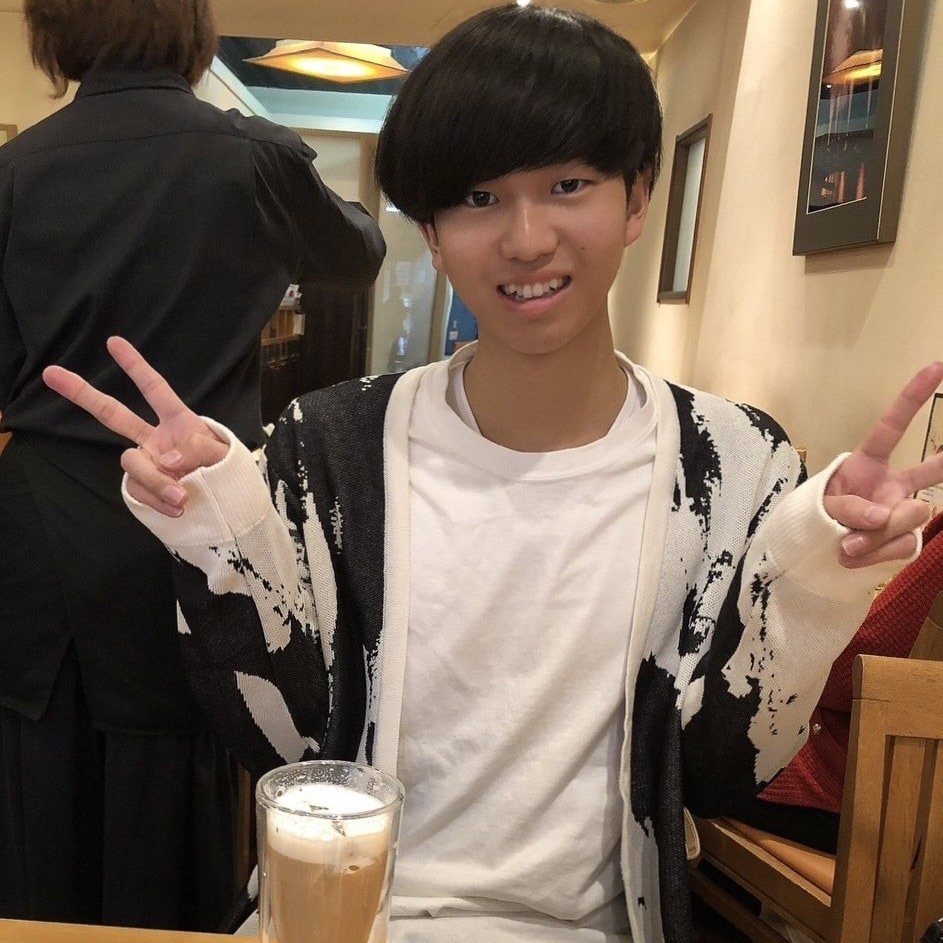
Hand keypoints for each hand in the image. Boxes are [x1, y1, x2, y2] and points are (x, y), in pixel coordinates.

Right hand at [43, 336, 228, 516]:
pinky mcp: (142, 487)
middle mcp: (155, 438)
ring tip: (183, 495)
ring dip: (155, 480)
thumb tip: (167, 457)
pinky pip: (138, 491)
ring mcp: (146, 463)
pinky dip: (156, 500)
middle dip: (83, 394)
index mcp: (178, 421)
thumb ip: (200, 449)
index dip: (136, 366)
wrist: (227, 506)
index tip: (114, 341)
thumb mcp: (224, 455)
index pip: (155, 389)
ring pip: (132, 463)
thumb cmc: (228, 472)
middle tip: (51, 372)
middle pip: (113, 414)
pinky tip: (177, 508)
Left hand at [824, 362, 942, 567]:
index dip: (912, 398)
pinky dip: (874, 554)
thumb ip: (850, 509)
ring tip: (844, 543)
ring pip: (909, 518)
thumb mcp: (821, 507)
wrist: (811, 551)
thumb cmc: (815, 517)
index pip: (892, 427)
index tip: (935, 367)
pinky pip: (901, 545)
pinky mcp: (905, 538)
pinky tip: (851, 556)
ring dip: (874, 536)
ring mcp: (903, 512)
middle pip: (931, 470)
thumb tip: (884, 515)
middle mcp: (893, 484)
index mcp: (867, 463)